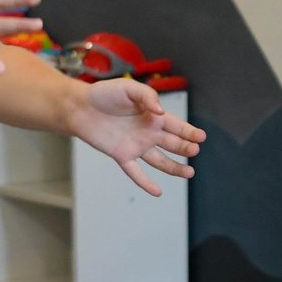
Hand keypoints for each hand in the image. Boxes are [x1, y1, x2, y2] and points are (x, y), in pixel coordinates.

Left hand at [67, 75, 204, 194]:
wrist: (81, 107)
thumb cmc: (105, 94)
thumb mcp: (129, 88)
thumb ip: (147, 97)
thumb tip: (160, 112)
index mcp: (153, 116)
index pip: (176, 126)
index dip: (189, 131)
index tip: (201, 137)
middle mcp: (148, 132)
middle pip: (172, 143)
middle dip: (184, 147)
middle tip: (194, 151)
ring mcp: (136, 146)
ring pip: (160, 161)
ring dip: (175, 168)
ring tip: (189, 173)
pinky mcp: (122, 156)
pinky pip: (136, 173)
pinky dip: (146, 183)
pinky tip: (157, 192)